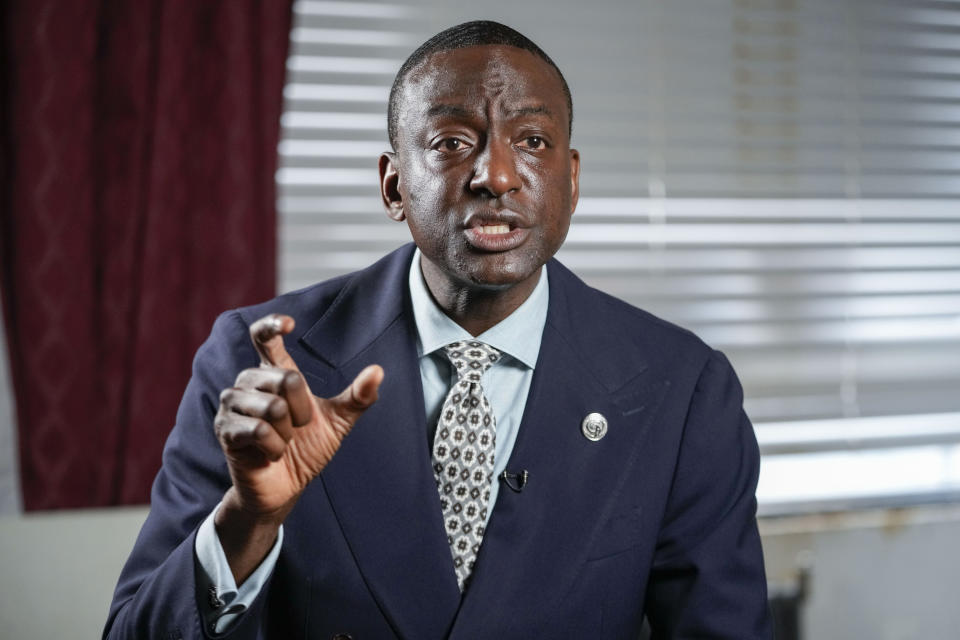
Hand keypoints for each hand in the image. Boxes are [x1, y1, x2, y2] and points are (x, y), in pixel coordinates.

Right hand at [213, 313, 382, 581]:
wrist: (287, 487)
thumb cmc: (308, 449)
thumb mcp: (338, 422)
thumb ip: (358, 397)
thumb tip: (378, 371)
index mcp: (273, 374)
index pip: (264, 338)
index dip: (272, 326)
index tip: (289, 324)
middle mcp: (248, 383)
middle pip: (284, 379)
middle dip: (303, 410)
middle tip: (299, 428)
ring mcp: (233, 405)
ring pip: (271, 406)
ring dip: (287, 432)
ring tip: (283, 442)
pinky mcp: (225, 430)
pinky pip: (259, 430)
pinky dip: (275, 446)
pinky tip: (272, 454)